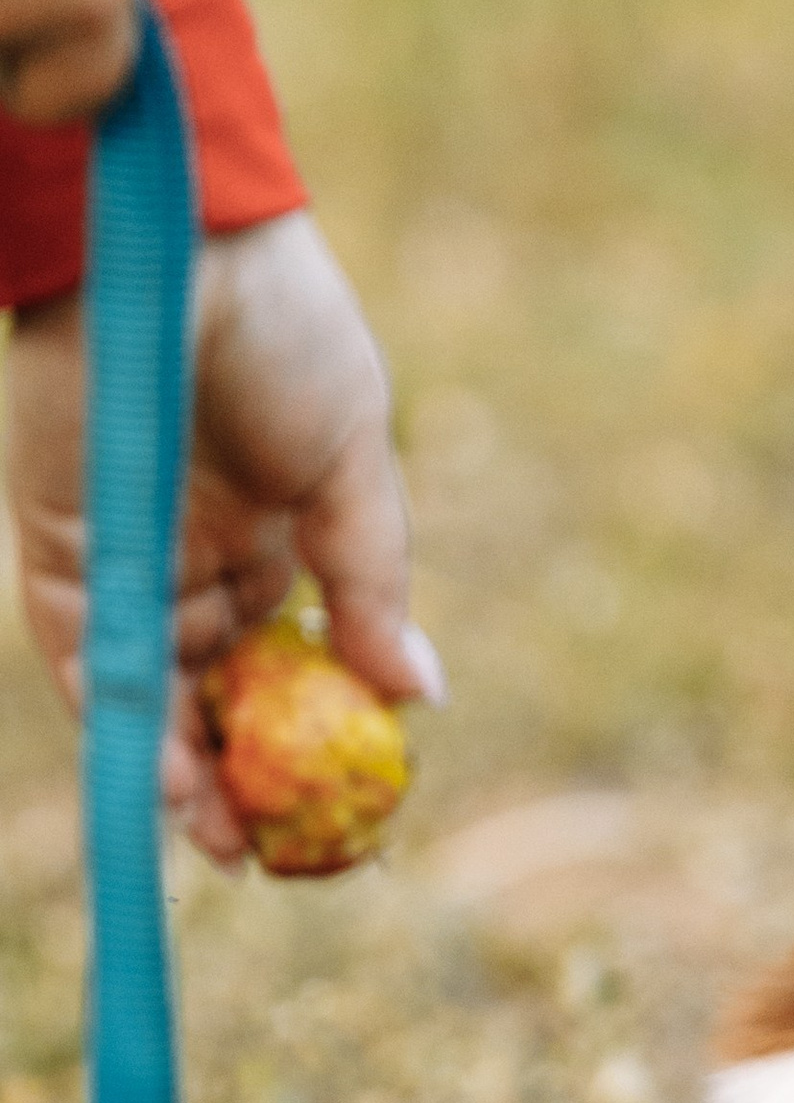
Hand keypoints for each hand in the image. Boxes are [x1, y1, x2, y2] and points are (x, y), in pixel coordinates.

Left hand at [5, 210, 443, 863]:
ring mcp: (127, 551)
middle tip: (266, 850)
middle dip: (235, 772)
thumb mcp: (353, 467)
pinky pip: (87, 650)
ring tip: (219, 837)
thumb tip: (420, 694)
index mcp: (269, 533)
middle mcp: (193, 554)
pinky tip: (168, 774)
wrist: (189, 252)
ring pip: (149, 687)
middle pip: (211, 689)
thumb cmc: (288, 339)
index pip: (282, 659)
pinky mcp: (64, 543)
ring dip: (178, 766)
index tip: (332, 805)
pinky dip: (123, 717)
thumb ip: (372, 581)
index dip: (301, 736)